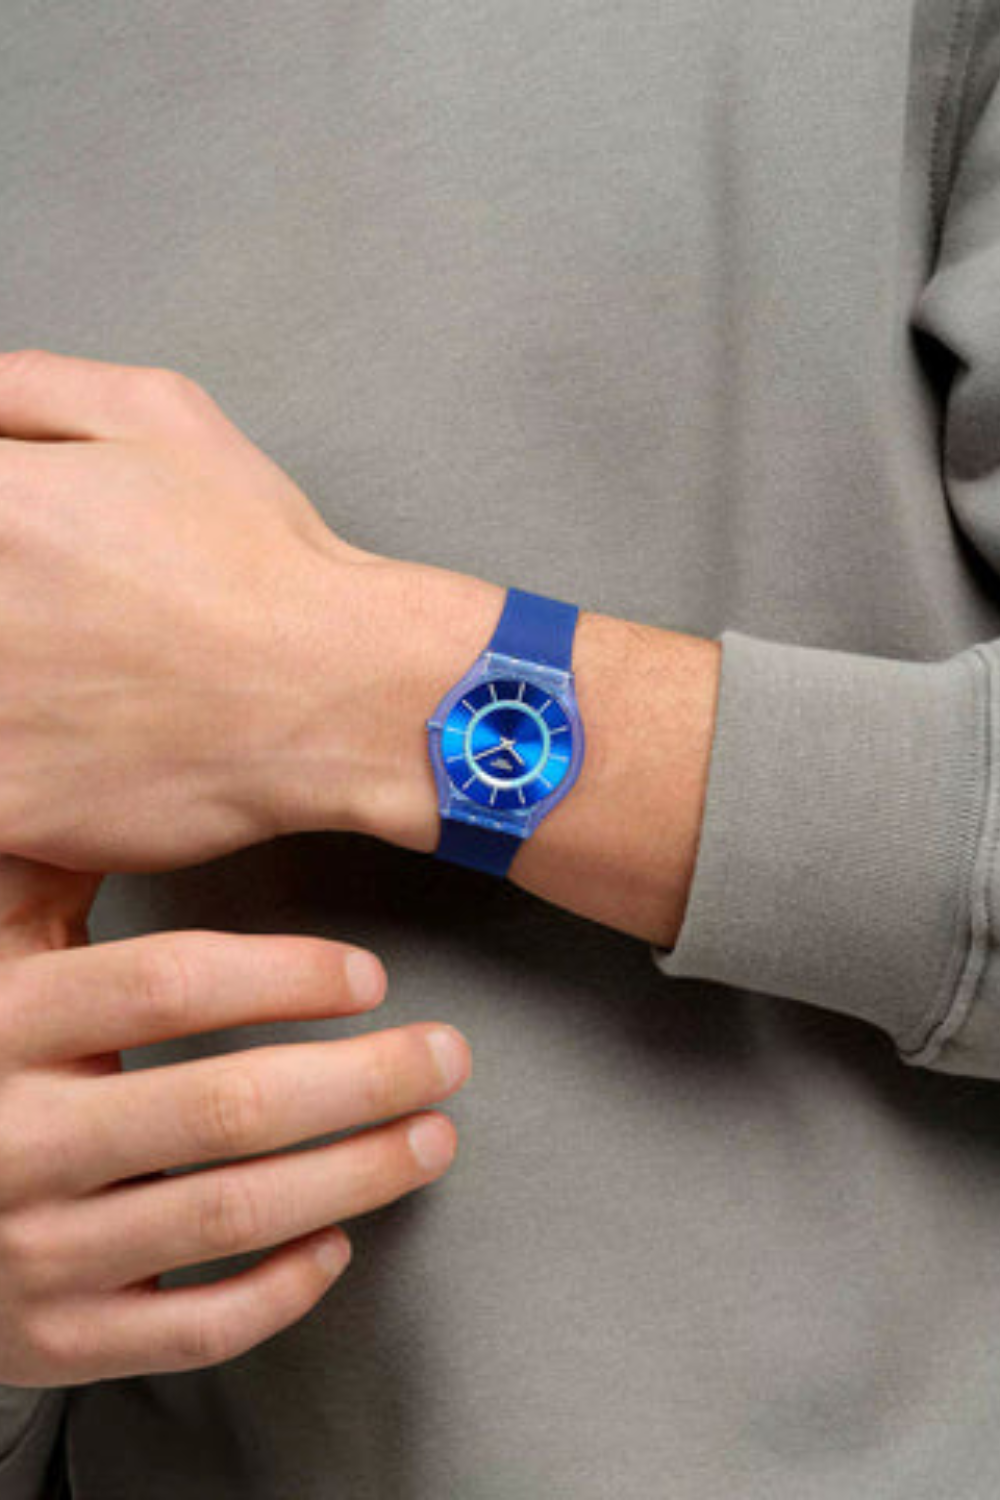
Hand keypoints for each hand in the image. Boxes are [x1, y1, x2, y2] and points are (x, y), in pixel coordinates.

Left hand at [0, 348, 500, 871]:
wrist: (334, 691)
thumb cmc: (261, 565)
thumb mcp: (159, 414)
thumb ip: (28, 390)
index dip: (3, 545)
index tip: (26, 568)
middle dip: (12, 615)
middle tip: (66, 628)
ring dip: (17, 685)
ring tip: (79, 683)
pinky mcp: (5, 802)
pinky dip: (26, 769)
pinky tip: (77, 747)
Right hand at [0, 855, 471, 1385]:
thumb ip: (56, 878)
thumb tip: (162, 782)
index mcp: (2, 1022)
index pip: (164, 986)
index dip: (282, 977)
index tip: (371, 976)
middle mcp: (12, 1139)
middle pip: (224, 1108)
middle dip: (361, 1081)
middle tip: (447, 1056)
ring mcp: (30, 1253)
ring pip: (227, 1216)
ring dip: (353, 1176)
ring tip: (432, 1137)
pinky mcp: (52, 1340)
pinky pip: (188, 1333)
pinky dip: (278, 1293)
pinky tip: (336, 1244)